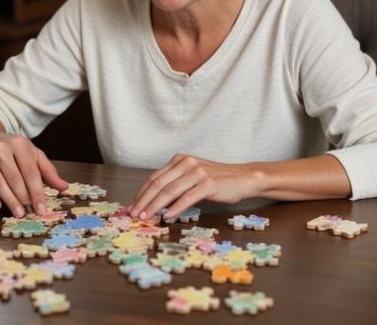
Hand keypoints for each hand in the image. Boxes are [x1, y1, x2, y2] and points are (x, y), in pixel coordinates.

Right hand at [0, 129, 68, 217]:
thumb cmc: (14, 150)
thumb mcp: (33, 154)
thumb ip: (48, 171)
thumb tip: (63, 187)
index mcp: (19, 144)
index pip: (30, 172)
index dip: (37, 192)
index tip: (42, 208)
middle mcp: (1, 149)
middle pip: (14, 178)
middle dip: (23, 198)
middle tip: (30, 212)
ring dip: (10, 200)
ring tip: (19, 213)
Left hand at [128, 154, 256, 220]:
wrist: (244, 178)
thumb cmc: (217, 181)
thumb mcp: (192, 177)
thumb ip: (176, 183)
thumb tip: (155, 201)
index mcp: (179, 160)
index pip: (154, 178)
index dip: (141, 193)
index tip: (132, 206)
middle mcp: (185, 163)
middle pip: (158, 184)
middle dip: (143, 200)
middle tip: (134, 214)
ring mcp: (197, 172)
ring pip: (170, 191)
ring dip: (155, 206)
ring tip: (146, 217)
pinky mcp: (208, 184)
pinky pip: (188, 197)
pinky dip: (176, 208)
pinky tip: (167, 216)